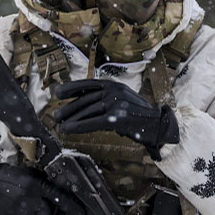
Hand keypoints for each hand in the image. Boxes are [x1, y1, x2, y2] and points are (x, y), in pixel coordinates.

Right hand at [0, 162, 83, 214]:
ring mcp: (20, 211)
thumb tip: (57, 190)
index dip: (72, 207)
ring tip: (23, 209)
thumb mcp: (26, 173)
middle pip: (48, 214)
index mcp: (36, 184)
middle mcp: (30, 198)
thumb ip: (41, 182)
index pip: (59, 197)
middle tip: (35, 205)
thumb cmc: (5, 176)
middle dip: (44, 212)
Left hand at [53, 79, 179, 158]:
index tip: (58, 93)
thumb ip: (105, 100)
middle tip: (56, 115)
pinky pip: (93, 122)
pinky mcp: (117, 118)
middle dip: (69, 108)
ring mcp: (116, 104)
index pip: (88, 84)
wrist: (158, 124)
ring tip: (60, 125)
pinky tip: (69, 130)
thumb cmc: (138, 115)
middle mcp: (114, 91)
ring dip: (71, 119)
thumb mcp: (122, 100)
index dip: (71, 88)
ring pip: (87, 111)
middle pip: (85, 100)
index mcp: (114, 85)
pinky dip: (78, 126)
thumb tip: (83, 106)